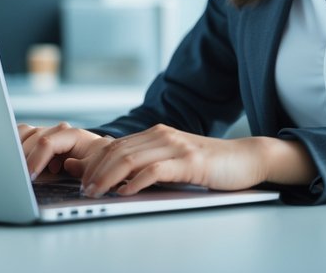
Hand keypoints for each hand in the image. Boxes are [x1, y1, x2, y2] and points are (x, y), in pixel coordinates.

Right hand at [18, 122, 110, 179]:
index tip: (29, 176)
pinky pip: (22, 135)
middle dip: (23, 157)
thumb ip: (83, 167)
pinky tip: (13, 157)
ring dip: (17, 149)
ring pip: (25, 133)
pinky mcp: (40, 137)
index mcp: (73, 135)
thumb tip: (68, 164)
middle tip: (17, 175)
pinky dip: (14, 143)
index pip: (47, 143)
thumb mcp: (95, 168)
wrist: (98, 156)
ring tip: (15, 167)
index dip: (36, 160)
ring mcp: (48, 132)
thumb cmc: (97, 163)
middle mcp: (59, 130)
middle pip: (33, 138)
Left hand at [74, 125, 272, 196]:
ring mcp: (176, 146)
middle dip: (94, 171)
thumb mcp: (173, 161)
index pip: (114, 146)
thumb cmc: (209, 164)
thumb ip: (146, 165)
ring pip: (131, 158)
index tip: (79, 179)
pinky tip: (126, 192)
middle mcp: (162, 135)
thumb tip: (114, 177)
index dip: (93, 163)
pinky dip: (136, 182)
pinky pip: (156, 170)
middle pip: (117, 150)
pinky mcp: (190, 161)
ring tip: (96, 192)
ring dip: (108, 177)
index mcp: (155, 134)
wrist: (246, 158)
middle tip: (83, 189)